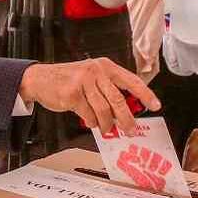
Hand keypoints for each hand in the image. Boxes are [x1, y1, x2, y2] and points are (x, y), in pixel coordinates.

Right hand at [18, 58, 160, 134]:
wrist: (41, 79)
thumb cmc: (70, 80)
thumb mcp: (92, 78)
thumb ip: (109, 90)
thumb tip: (126, 112)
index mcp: (106, 66)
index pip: (131, 80)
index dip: (145, 94)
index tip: (156, 105)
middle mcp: (96, 71)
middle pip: (119, 100)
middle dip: (127, 119)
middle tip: (131, 130)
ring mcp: (84, 82)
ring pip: (104, 111)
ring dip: (107, 124)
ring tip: (106, 129)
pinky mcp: (72, 94)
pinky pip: (89, 115)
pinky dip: (92, 122)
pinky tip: (90, 121)